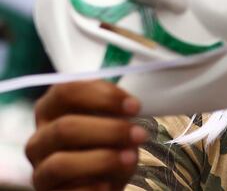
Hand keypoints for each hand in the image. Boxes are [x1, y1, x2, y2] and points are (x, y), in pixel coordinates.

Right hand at [26, 80, 148, 189]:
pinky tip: (108, 184)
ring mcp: (40, 171)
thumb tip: (131, 110)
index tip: (135, 106)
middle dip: (110, 130)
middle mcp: (39, 139)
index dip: (103, 96)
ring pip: (61, 164)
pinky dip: (92, 188)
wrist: (100, 182)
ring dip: (103, 160)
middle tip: (140, 135)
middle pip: (65, 127)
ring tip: (130, 158)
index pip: (66, 91)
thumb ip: (116, 112)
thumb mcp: (111, 123)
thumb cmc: (105, 145)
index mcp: (51, 110)